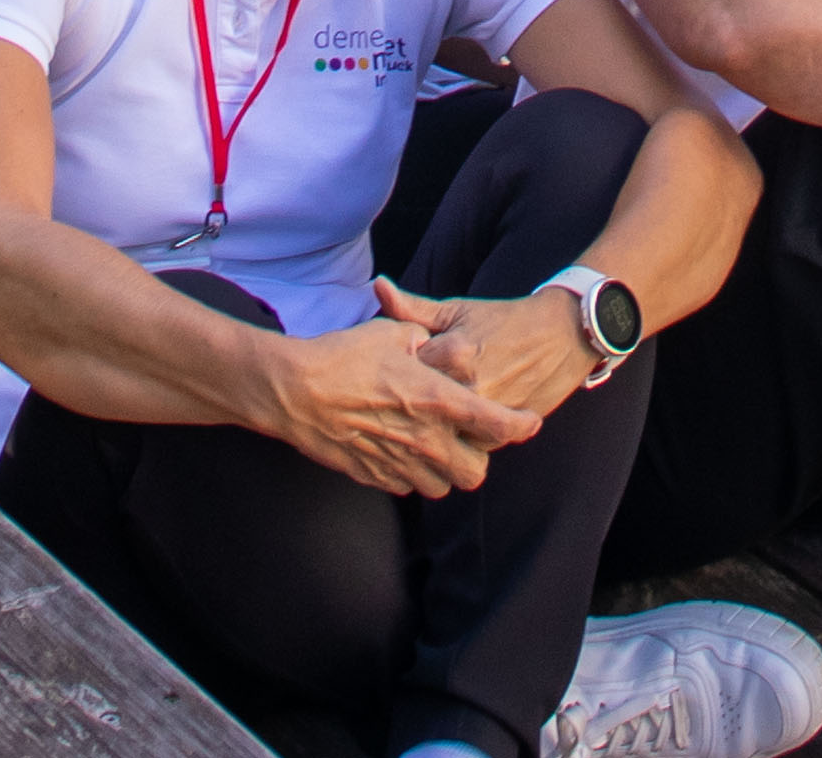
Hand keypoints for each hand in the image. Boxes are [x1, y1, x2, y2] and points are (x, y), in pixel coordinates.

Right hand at [264, 313, 535, 496]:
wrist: (294, 392)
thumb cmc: (343, 356)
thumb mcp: (392, 334)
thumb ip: (426, 341)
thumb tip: (438, 345)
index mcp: (436, 400)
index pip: (495, 424)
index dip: (520, 426)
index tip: (528, 423)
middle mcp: (423, 439)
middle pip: (474, 473)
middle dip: (478, 459)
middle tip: (469, 439)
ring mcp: (397, 463)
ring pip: (440, 487)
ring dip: (443, 471)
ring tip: (434, 446)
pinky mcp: (372, 475)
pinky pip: (405, 486)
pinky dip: (410, 474)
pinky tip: (400, 450)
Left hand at [381, 277, 594, 423]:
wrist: (564, 334)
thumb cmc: (505, 320)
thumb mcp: (458, 310)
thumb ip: (413, 308)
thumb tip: (379, 286)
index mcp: (452, 353)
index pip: (403, 374)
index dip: (398, 374)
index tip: (398, 371)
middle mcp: (468, 386)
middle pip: (420, 410)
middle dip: (411, 405)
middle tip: (410, 397)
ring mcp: (488, 413)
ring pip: (442, 434)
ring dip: (434, 428)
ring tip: (428, 416)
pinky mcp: (504, 432)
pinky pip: (467, 446)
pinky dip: (459, 439)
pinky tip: (455, 426)